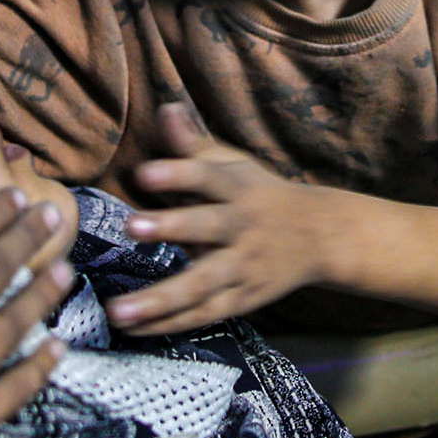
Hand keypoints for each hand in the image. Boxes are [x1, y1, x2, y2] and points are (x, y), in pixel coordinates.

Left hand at [107, 103, 326, 333]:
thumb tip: (164, 108)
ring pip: (202, 285)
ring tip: (117, 310)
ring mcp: (243, 268)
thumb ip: (195, 144)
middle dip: (170, 227)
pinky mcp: (241, 300)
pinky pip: (201, 314)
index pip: (208, 176)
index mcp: (239, 188)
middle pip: (207, 227)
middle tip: (130, 226)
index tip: (144, 173)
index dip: (178, 173)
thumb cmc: (261, 195)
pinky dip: (168, 324)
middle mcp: (242, 228)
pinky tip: (133, 329)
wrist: (320, 237)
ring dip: (159, 299)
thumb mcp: (235, 165)